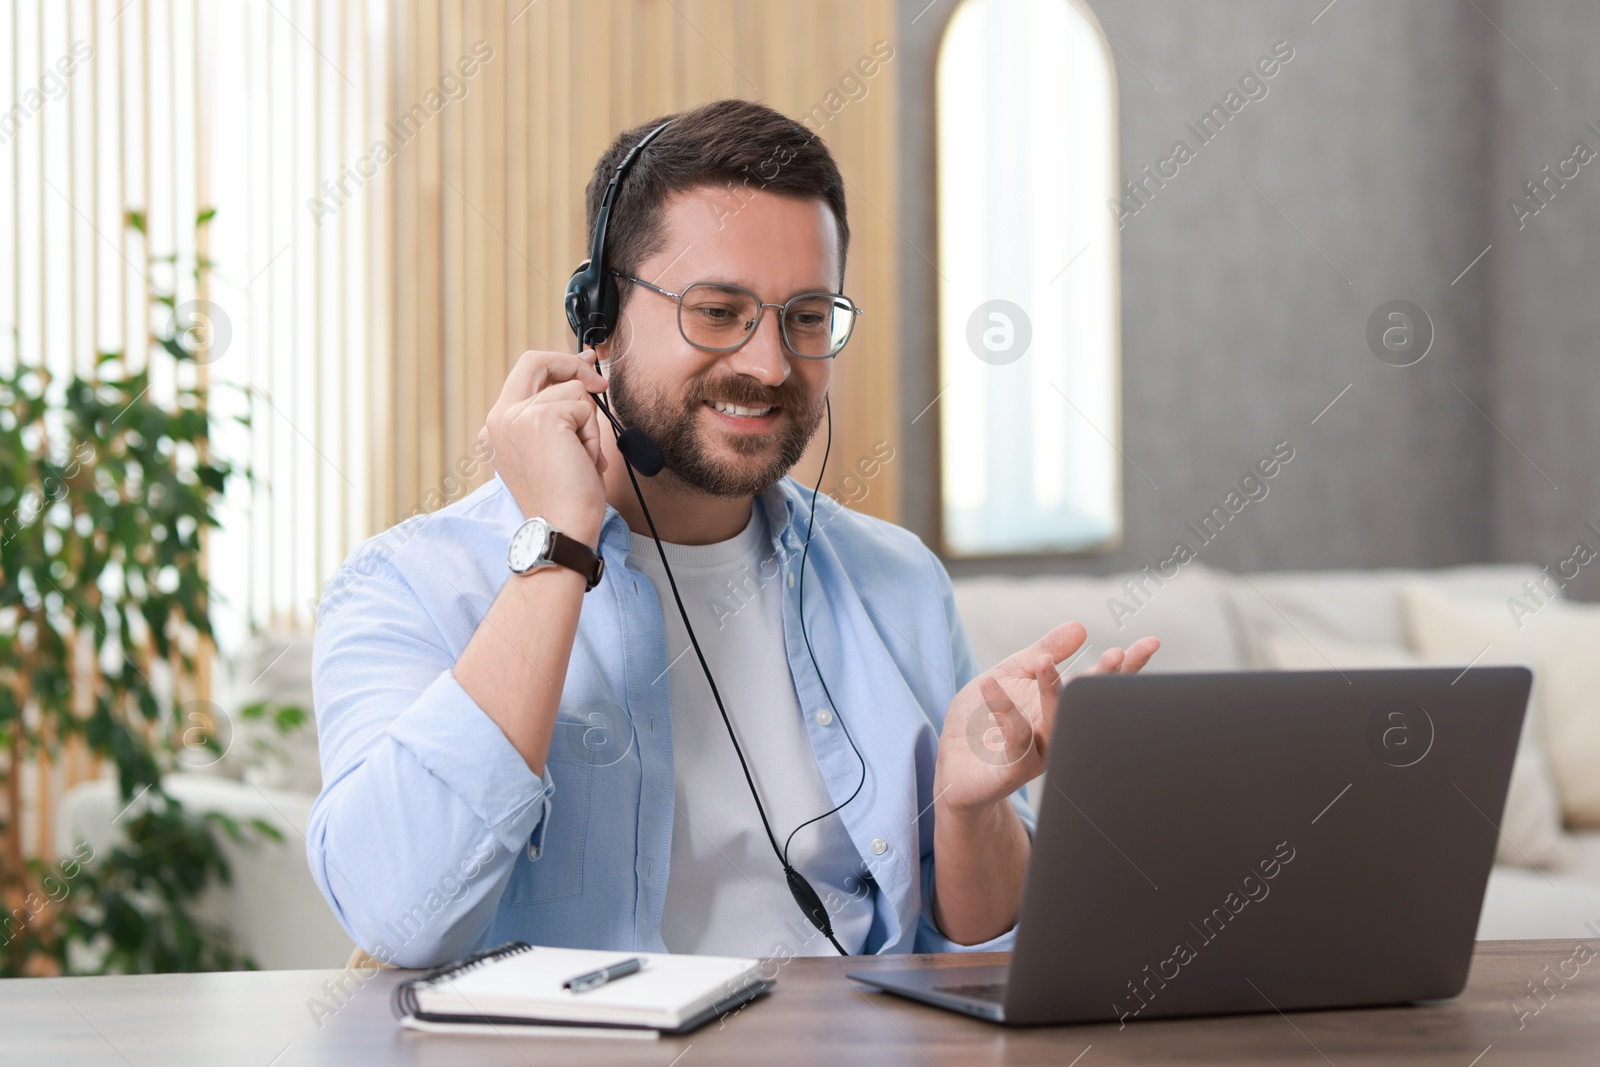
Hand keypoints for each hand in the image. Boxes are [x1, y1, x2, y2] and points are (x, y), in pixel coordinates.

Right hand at [480, 349, 610, 544]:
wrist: (562, 527)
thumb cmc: (564, 497)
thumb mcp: (550, 449)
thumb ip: (553, 414)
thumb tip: (583, 379)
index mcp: (498, 426)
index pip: (523, 374)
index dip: (557, 364)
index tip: (584, 364)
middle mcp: (499, 418)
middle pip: (535, 361)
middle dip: (572, 366)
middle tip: (597, 383)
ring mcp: (515, 416)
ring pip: (570, 390)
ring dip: (588, 424)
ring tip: (580, 457)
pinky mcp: (539, 418)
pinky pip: (583, 407)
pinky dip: (592, 434)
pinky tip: (583, 459)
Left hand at [934, 623, 1159, 817]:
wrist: (953, 765)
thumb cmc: (984, 720)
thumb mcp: (1013, 673)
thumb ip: (1045, 651)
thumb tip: (1080, 627)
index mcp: (1060, 709)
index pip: (1097, 685)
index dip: (1125, 666)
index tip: (1151, 643)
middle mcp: (1056, 733)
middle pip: (1085, 706)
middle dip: (1102, 682)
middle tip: (1116, 656)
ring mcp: (1035, 754)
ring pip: (1053, 724)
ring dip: (1053, 694)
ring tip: (1046, 664)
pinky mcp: (1009, 771)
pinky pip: (1013, 741)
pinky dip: (1003, 711)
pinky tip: (990, 685)